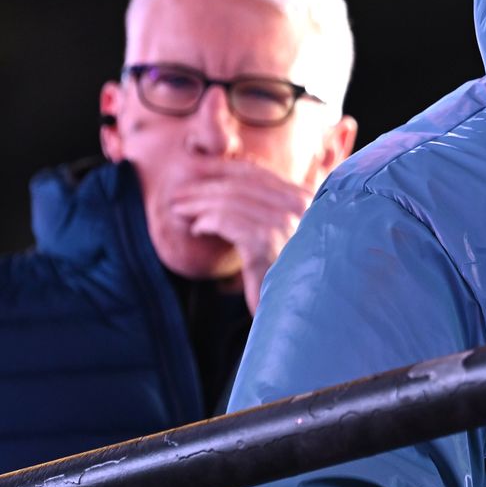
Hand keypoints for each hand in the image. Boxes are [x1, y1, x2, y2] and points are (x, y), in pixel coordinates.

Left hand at [170, 161, 316, 312]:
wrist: (294, 315)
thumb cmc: (285, 279)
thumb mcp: (279, 238)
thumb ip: (264, 211)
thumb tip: (230, 186)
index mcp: (307, 200)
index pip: (258, 172)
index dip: (222, 171)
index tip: (196, 177)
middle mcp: (301, 208)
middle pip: (242, 184)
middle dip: (204, 187)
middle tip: (177, 195)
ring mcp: (286, 224)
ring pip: (231, 201)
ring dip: (198, 205)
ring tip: (178, 211)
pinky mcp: (267, 244)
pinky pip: (228, 222)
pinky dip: (207, 222)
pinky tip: (195, 230)